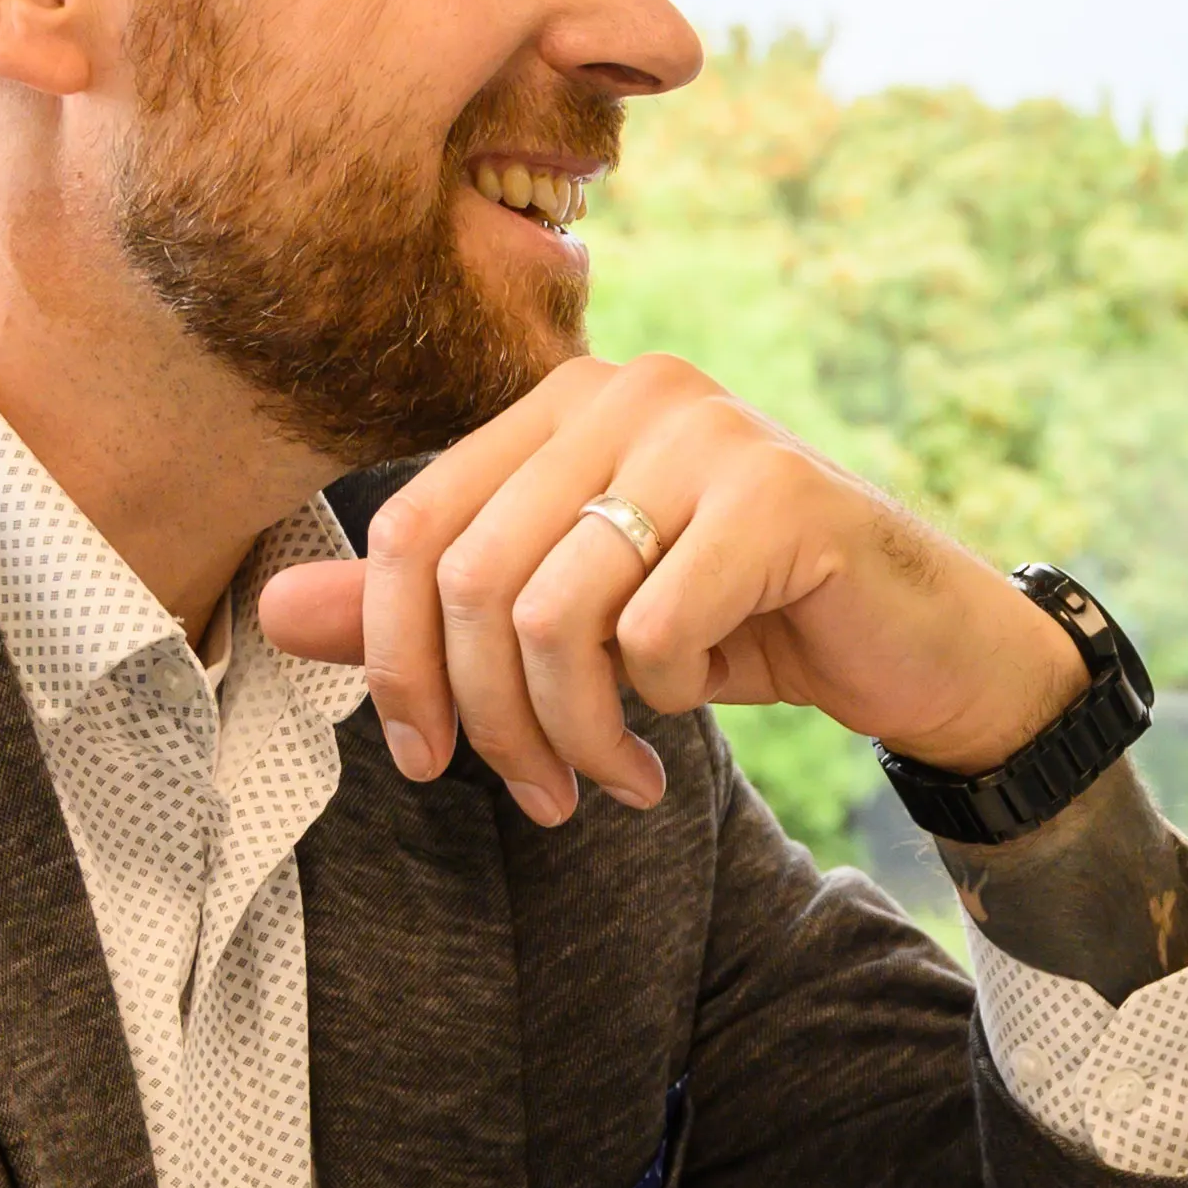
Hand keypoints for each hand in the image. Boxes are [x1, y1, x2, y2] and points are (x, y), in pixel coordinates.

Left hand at [255, 352, 1084, 827]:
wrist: (919, 644)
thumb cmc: (741, 622)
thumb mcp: (574, 622)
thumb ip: (430, 609)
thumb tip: (269, 611)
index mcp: (563, 399)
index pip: (412, 530)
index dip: (394, 663)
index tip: (431, 761)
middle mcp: (628, 390)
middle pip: (471, 579)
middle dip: (494, 719)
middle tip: (546, 796)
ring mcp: (707, 431)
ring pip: (554, 614)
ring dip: (576, 731)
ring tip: (618, 776)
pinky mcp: (779, 493)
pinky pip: (656, 631)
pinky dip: (667, 699)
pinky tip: (699, 708)